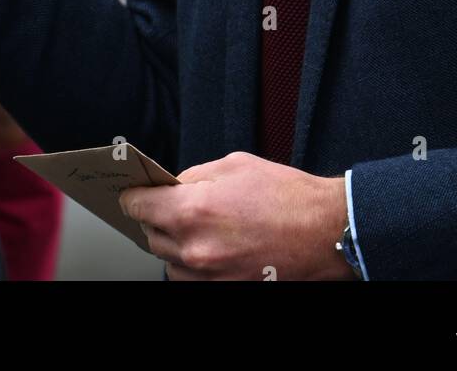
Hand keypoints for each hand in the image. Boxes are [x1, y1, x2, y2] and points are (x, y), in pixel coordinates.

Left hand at [117, 152, 352, 280]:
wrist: (325, 231)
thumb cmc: (285, 195)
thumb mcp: (233, 165)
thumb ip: (194, 175)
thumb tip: (172, 185)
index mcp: (192, 210)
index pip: (139, 207)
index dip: (133, 197)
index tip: (131, 194)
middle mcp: (195, 249)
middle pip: (151, 235)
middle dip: (155, 218)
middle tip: (167, 204)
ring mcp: (209, 276)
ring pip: (168, 261)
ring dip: (172, 243)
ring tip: (194, 226)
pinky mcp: (223, 290)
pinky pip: (189, 279)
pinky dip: (190, 264)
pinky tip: (208, 246)